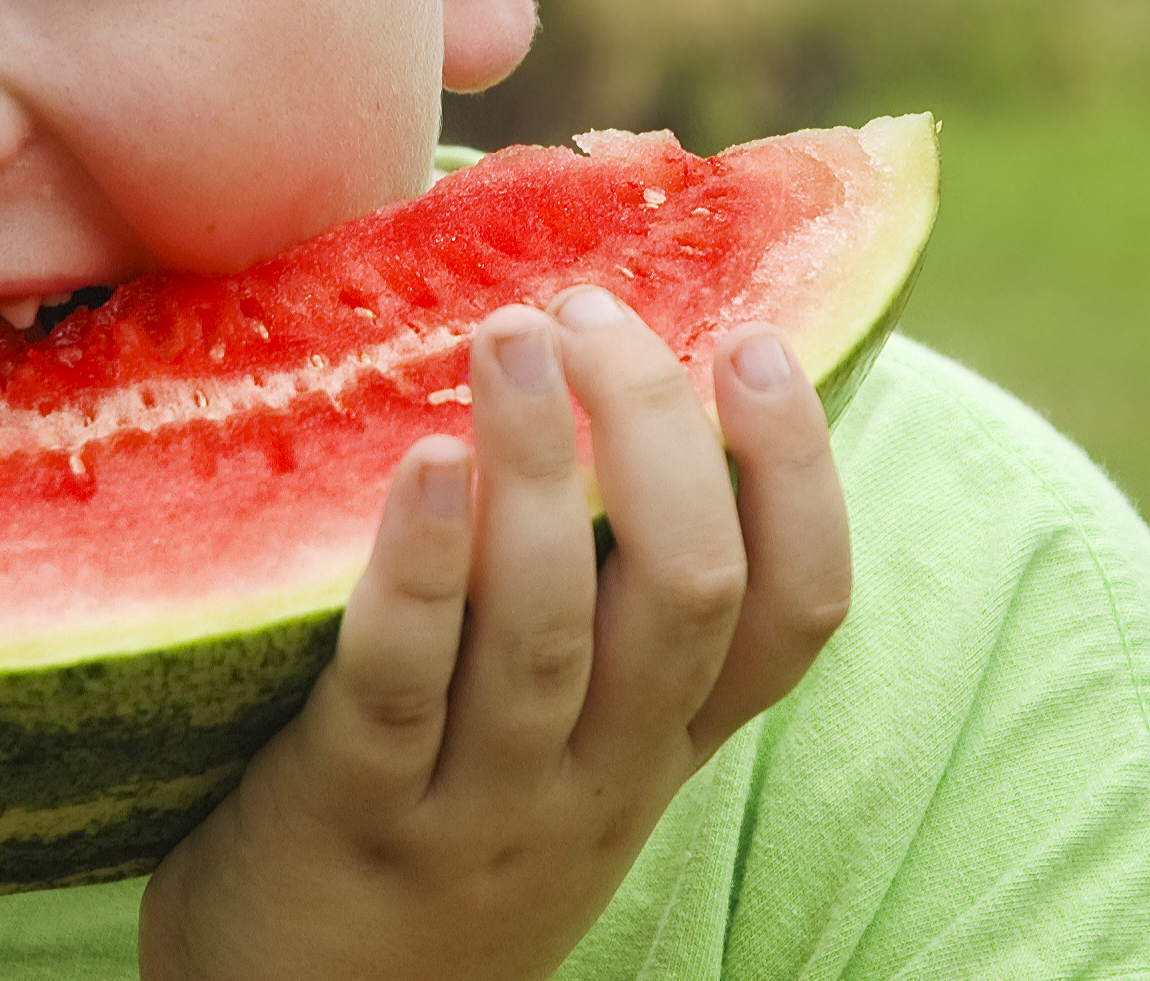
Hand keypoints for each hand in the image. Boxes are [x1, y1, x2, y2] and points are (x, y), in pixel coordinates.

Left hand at [141, 287, 851, 980]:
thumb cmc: (429, 840)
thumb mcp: (558, 754)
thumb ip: (599, 612)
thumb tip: (614, 385)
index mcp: (658, 749)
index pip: (793, 618)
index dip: (801, 479)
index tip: (759, 345)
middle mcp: (593, 778)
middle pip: (686, 593)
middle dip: (658, 432)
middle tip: (596, 307)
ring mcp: (478, 803)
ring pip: (550, 627)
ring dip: (541, 466)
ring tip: (513, 333)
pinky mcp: (348, 812)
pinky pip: (401, 682)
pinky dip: (420, 568)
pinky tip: (422, 459)